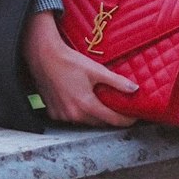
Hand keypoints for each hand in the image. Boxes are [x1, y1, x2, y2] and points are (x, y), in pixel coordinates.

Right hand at [21, 10, 138, 127]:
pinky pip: (72, 118)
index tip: (134, 117)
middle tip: (121, 109)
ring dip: (96, 116)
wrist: (43, 56)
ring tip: (103, 105)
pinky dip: (81, 113)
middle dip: (111, 117)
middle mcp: (73, 115)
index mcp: (86, 105)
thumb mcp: (96, 70)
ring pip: (86, 121)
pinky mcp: (54, 113)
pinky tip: (84, 102)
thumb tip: (134, 89)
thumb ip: (116, 82)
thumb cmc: (69, 61)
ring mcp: (62, 116)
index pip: (112, 120)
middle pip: (99, 122)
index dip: (126, 119)